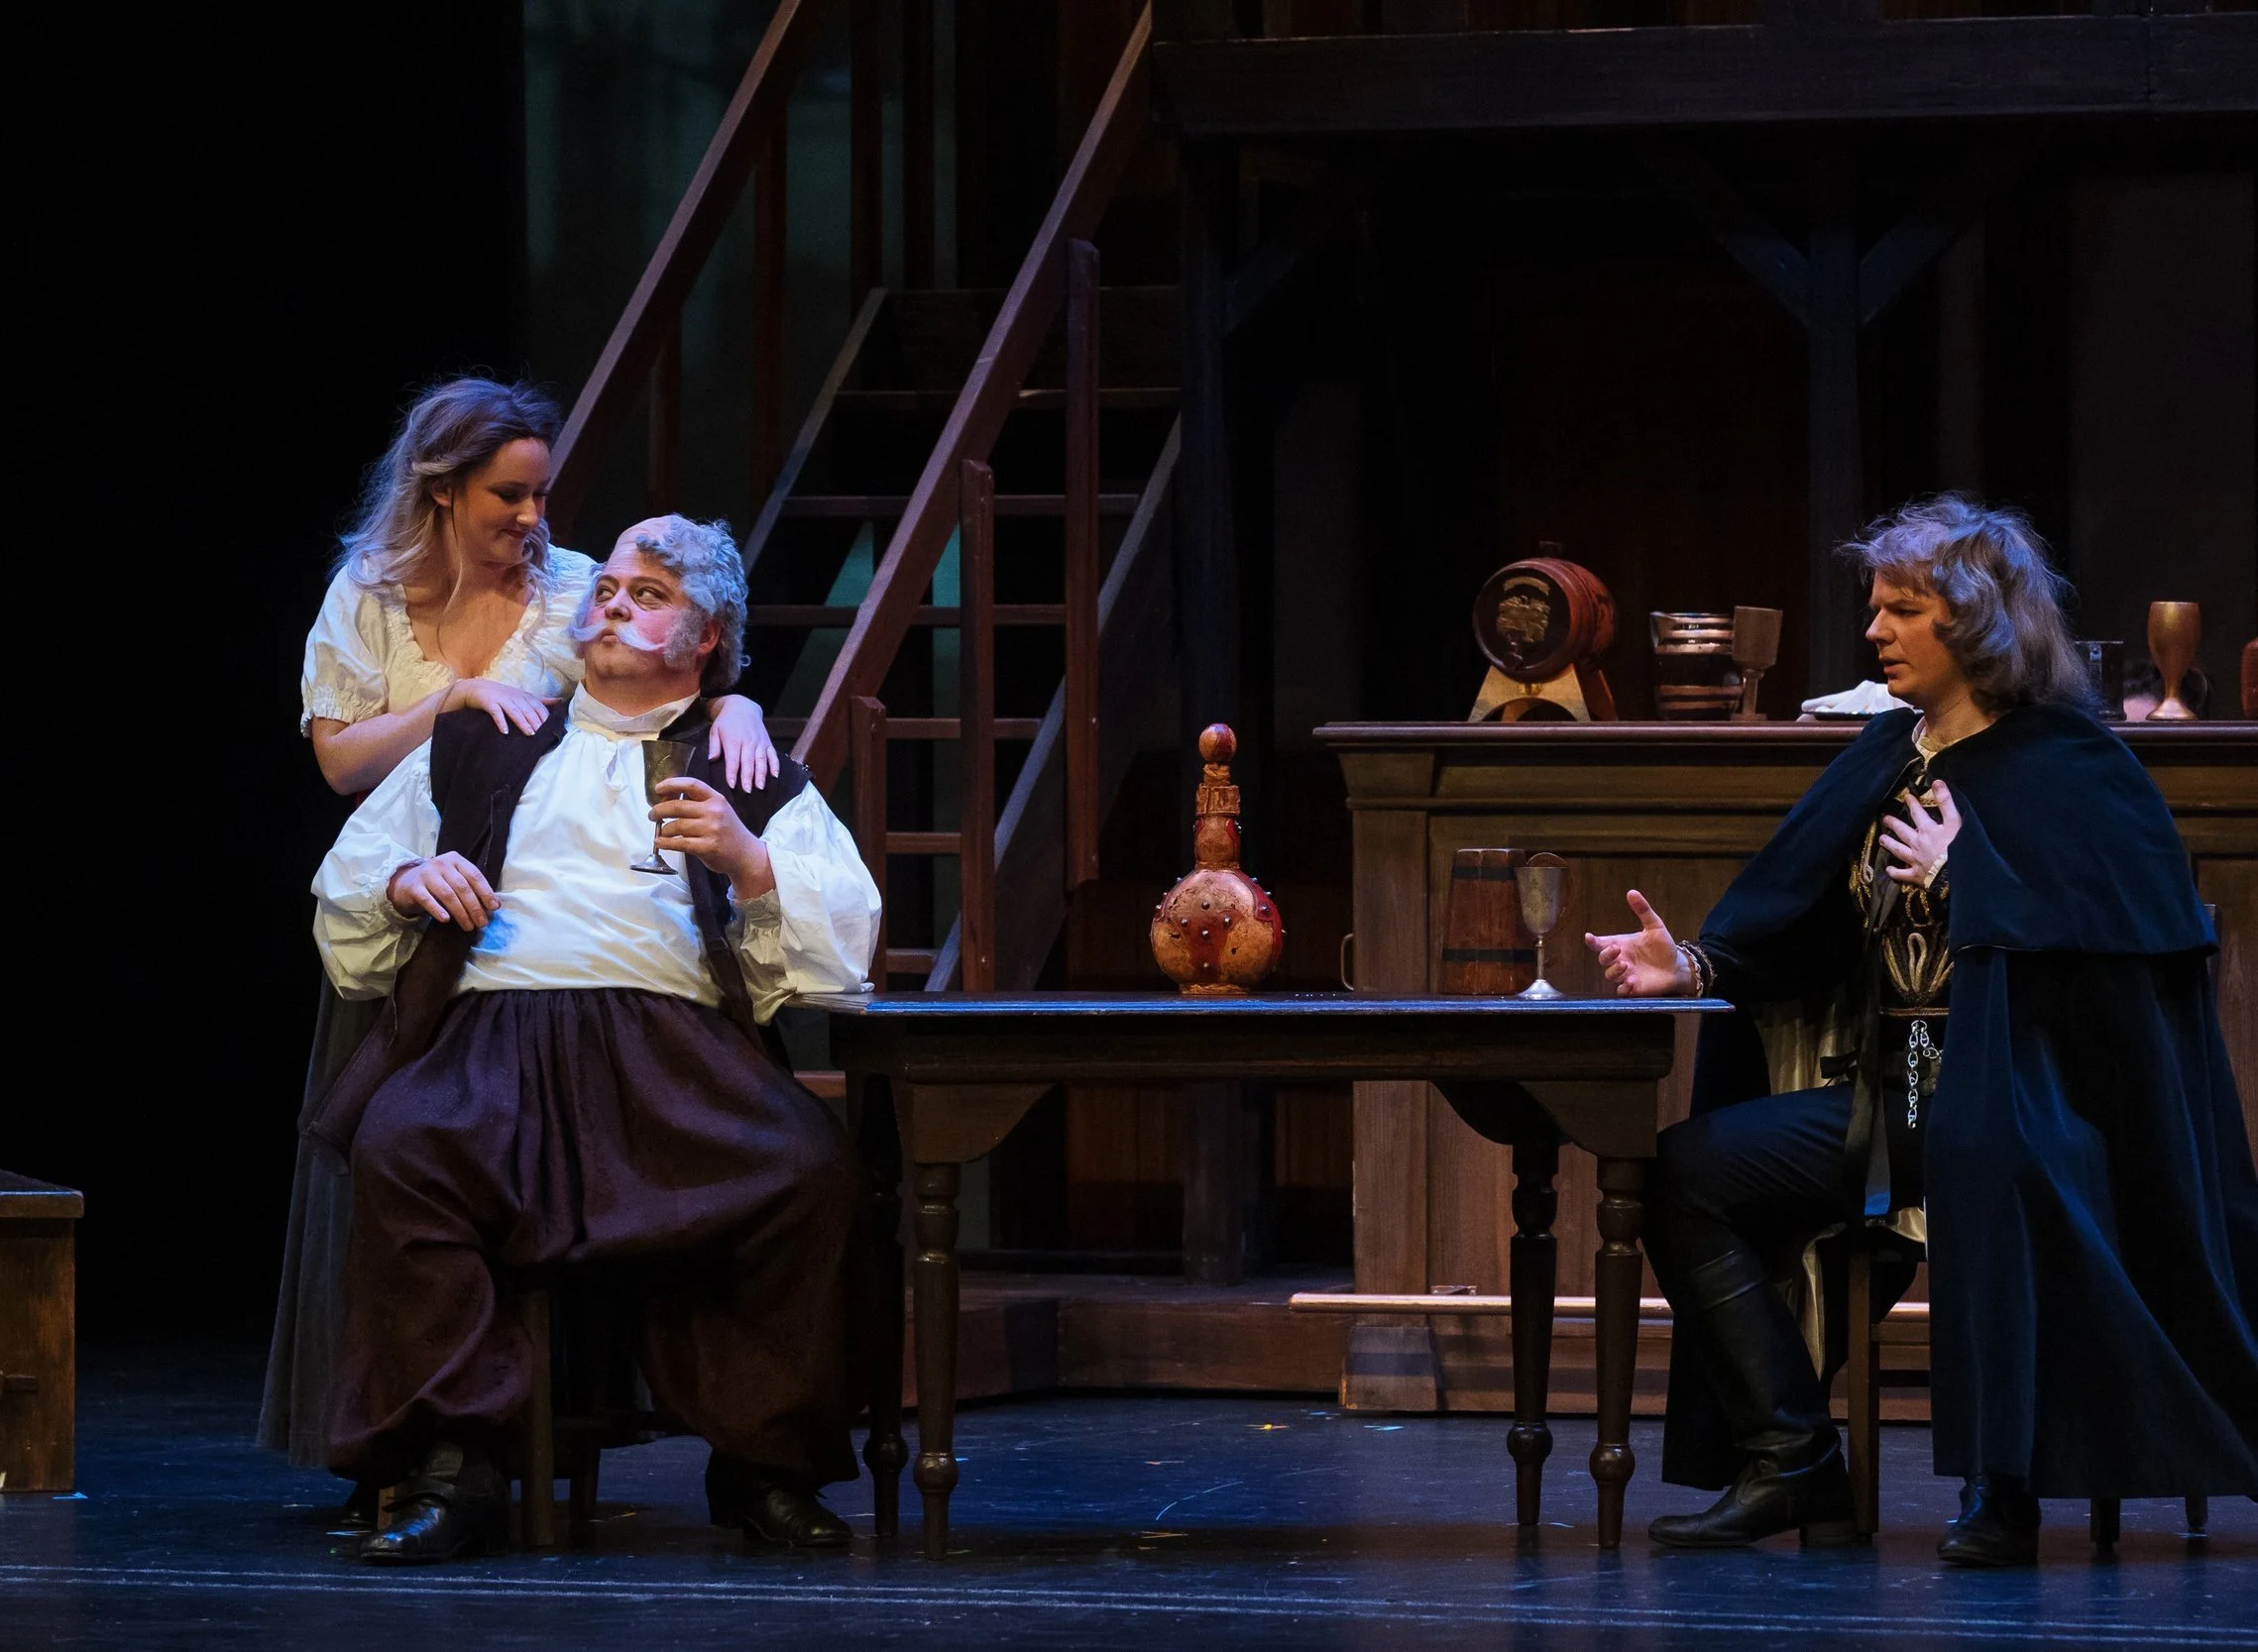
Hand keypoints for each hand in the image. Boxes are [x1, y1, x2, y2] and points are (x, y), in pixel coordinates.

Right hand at [388, 852, 497, 929]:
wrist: (407, 883)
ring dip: (460, 913)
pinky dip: (438, 910)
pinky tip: (446, 919)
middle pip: (462, 887)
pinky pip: (428, 900)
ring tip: (468, 926)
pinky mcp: (414, 887)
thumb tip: (495, 905)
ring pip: (448, 895)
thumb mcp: (456, 880)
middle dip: (475, 907)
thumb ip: (473, 889)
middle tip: (482, 923)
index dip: (486, 892)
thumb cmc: (438, 883)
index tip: (494, 908)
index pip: (475, 876)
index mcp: (456, 860)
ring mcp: (426, 874)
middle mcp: (441, 864)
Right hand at [446, 677, 556, 735]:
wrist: (476, 688)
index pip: (538, 706)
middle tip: (542, 735)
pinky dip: (501, 721)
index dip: (544, 717)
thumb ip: (541, 700)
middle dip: (536, 722)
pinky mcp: (488, 702)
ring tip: (530, 733)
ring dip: (522, 722)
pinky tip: (505, 731)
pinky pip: (495, 712)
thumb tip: (560, 700)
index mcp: (524, 696)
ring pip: (514, 711)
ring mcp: (501, 699)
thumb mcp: (522, 696)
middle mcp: (514, 697)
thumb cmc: (503, 694)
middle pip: (528, 710)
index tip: (551, 729)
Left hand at [653, 777, 775, 899]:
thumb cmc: (728, 832)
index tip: (658, 789)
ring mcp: (712, 830)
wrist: (746, 855)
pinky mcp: (707, 847)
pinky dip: (666, 843)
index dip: (672, 784)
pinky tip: (660, 843)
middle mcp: (714, 811)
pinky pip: (679, 843)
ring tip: (660, 832)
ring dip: (663, 830)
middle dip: (659, 810)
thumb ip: (698, 804)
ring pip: (676, 826)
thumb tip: (667, 800)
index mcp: (716, 799)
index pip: (691, 785)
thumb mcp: (719, 811)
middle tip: (652, 815)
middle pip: (677, 806)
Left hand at [707, 695, 778, 790]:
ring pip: (761, 760)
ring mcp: (760, 742)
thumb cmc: (726, 722)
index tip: (731, 785)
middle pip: (748, 762)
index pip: (733, 759)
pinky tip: (775, 776)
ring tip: (760, 787)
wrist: (743, 707)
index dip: (732, 773)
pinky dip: (775, 765)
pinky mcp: (768, 742)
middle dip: (748, 778)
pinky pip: (773, 755)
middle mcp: (748, 742)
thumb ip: (714, 746)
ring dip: (761, 775)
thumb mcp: (715, 730)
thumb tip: (712, 760)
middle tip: (747, 791)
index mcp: (733, 740)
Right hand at [1583, 889, 1690, 997]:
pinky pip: (1622, 991)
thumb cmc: (1663, 947)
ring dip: (1615, 971)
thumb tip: (1631, 892)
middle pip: (1602, 959)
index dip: (1593, 942)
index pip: (1600, 944)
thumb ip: (1643, 910)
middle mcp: (1620, 960)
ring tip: (1626, 965)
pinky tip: (1631, 982)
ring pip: (1610, 975)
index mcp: (1621, 945)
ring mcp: (1625, 975)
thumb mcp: (1655, 926)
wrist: (1677, 967)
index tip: (1589, 937)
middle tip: (1617, 949)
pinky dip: (1624, 987)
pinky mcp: (1634, 988)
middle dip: (1606, 955)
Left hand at [1881, 779, 1959, 885]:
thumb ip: (1946, 802)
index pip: (1918, 814)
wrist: (1957, 871)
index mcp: (1927, 830)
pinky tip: (1889, 870)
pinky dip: (1895, 872)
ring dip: (1890, 844)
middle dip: (1894, 824)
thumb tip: (1937, 782)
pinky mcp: (1916, 875)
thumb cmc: (1959, 845)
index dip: (1912, 804)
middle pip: (1903, 831)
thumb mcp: (1955, 821)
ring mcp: (1915, 860)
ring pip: (1898, 850)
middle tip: (1885, 819)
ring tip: (1882, 839)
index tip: (1907, 797)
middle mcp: (1917, 844)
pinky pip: (1902, 874)